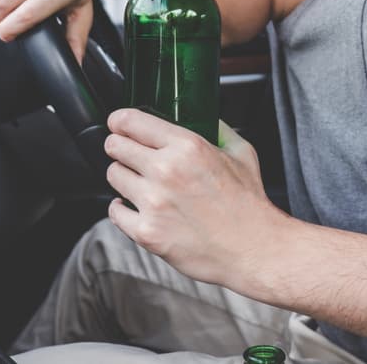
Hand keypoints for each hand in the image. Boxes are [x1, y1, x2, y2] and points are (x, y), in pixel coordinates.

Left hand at [104, 109, 289, 286]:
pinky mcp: (147, 232)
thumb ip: (218, 129)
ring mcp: (153, 202)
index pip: (130, 121)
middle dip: (119, 147)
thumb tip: (202, 117)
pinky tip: (137, 207)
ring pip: (113, 176)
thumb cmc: (248, 205)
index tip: (118, 124)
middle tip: (128, 153)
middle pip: (115, 146)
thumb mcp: (242, 153)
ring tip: (141, 183)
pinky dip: (123, 208)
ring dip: (124, 177)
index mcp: (187, 147)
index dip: (120, 121)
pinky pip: (114, 211)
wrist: (253, 250)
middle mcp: (166, 171)